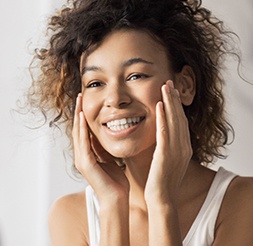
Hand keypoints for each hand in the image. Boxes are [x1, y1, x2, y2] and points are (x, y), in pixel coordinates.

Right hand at [72, 94, 128, 203]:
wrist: (117, 198)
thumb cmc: (115, 181)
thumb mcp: (110, 159)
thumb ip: (103, 149)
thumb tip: (105, 135)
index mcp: (88, 154)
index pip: (84, 131)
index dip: (84, 116)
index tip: (86, 101)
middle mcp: (82, 155)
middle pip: (78, 129)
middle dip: (79, 112)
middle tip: (80, 96)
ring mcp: (82, 160)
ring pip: (78, 133)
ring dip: (78, 116)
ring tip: (79, 101)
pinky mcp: (86, 164)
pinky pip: (83, 143)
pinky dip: (82, 129)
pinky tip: (83, 117)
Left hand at [144, 81, 191, 204]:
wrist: (162, 198)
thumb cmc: (162, 180)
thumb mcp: (167, 160)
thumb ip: (167, 146)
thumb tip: (161, 134)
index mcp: (183, 147)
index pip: (181, 122)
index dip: (177, 106)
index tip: (171, 92)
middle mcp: (183, 146)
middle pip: (180, 117)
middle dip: (174, 99)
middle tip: (170, 83)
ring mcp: (176, 151)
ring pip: (174, 121)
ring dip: (170, 103)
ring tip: (165, 87)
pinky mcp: (166, 155)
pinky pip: (164, 133)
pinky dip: (163, 118)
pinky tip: (159, 106)